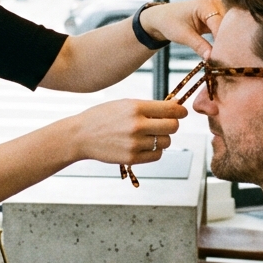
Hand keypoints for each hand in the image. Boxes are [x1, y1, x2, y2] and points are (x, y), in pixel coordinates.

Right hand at [70, 99, 186, 164]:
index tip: (181, 112)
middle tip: (165, 124)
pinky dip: (155, 150)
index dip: (180, 111)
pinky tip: (144, 145)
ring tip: (150, 135)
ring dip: (162, 139)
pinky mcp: (132, 158)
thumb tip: (176, 105)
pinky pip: (157, 155)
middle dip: (172, 125)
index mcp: (136, 107)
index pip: (171, 109)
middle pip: (173, 127)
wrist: (81, 135)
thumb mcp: (125, 104)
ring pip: (166, 142)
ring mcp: (134, 143)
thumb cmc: (104, 117)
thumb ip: (150, 106)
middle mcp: (137, 125)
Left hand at [139, 0, 224, 59]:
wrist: (163, 17)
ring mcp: (219, 10)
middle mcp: (216, 4)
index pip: (220, 24)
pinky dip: (224, 40)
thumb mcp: (183, 35)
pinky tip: (224, 52)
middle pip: (228, 25)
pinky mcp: (218, 17)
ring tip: (227, 57)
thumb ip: (199, 46)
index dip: (223, 40)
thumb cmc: (170, 23)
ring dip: (228, 41)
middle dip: (228, 41)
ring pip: (230, 28)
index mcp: (206, 4)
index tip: (224, 56)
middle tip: (227, 59)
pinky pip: (225, 30)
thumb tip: (212, 58)